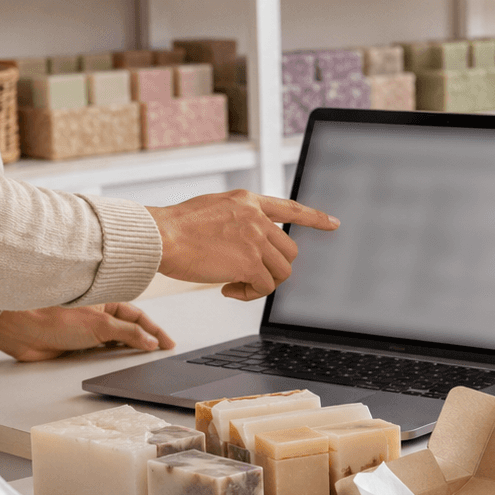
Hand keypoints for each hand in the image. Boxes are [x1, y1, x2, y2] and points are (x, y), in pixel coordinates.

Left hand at [0, 303, 175, 362]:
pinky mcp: (77, 345)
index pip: (139, 317)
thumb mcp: (101, 323)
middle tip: (161, 353)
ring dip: (129, 350)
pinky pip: (101, 352)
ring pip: (116, 342)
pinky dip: (112, 358)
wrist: (23, 329)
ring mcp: (88, 330)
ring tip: (144, 360)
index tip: (168, 344)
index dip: (155, 330)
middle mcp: (99, 314)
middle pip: (130, 328)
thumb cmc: (55, 316)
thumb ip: (129, 333)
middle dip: (145, 339)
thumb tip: (150, 341)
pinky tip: (119, 363)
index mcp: (107, 300)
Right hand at [147, 190, 338, 301]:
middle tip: (246, 276)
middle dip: (273, 268)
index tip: (333, 223)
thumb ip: (235, 219)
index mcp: (248, 201)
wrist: (161, 236)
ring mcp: (255, 240)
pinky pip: (265, 287)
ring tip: (235, 284)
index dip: (314, 218)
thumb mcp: (212, 207)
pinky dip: (249, 294)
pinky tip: (227, 290)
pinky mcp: (249, 263)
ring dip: (261, 284)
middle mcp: (257, 218)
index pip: (290, 207)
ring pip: (281, 272)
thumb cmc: (175, 227)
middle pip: (289, 251)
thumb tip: (247, 241)